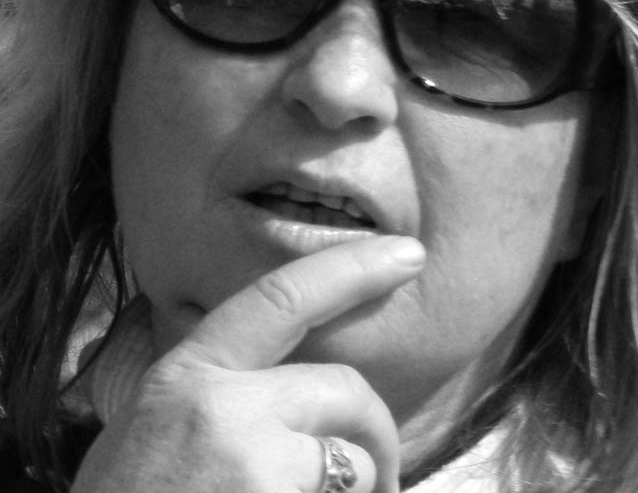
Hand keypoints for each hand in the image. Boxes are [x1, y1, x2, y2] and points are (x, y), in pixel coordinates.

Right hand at [72, 235, 424, 492]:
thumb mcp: (147, 427)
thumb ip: (211, 387)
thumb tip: (276, 373)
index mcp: (187, 373)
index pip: (282, 297)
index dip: (351, 268)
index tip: (405, 253)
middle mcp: (222, 409)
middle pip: (344, 389)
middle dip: (377, 430)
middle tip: (381, 472)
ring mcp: (254, 465)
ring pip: (355, 461)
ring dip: (362, 487)